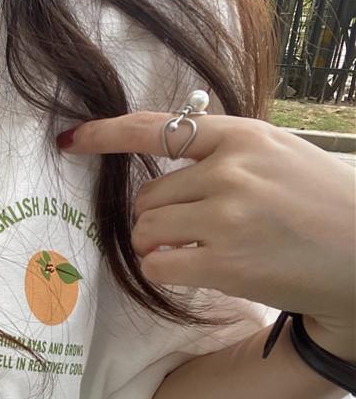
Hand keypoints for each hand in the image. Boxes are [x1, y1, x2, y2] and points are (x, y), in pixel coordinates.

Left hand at [58, 110, 355, 354]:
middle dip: (159, 217)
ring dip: (160, 246)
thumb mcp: (280, 155)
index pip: (157, 128)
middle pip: (148, 195)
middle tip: (196, 232)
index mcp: (242, 137)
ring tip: (203, 251)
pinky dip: (166, 270)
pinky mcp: (224, 262)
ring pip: (147, 230)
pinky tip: (197, 270)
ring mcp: (225, 217)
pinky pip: (160, 265)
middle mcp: (229, 171)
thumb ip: (229, 151)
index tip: (72, 138)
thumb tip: (172, 158)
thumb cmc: (325, 206)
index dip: (107, 134)